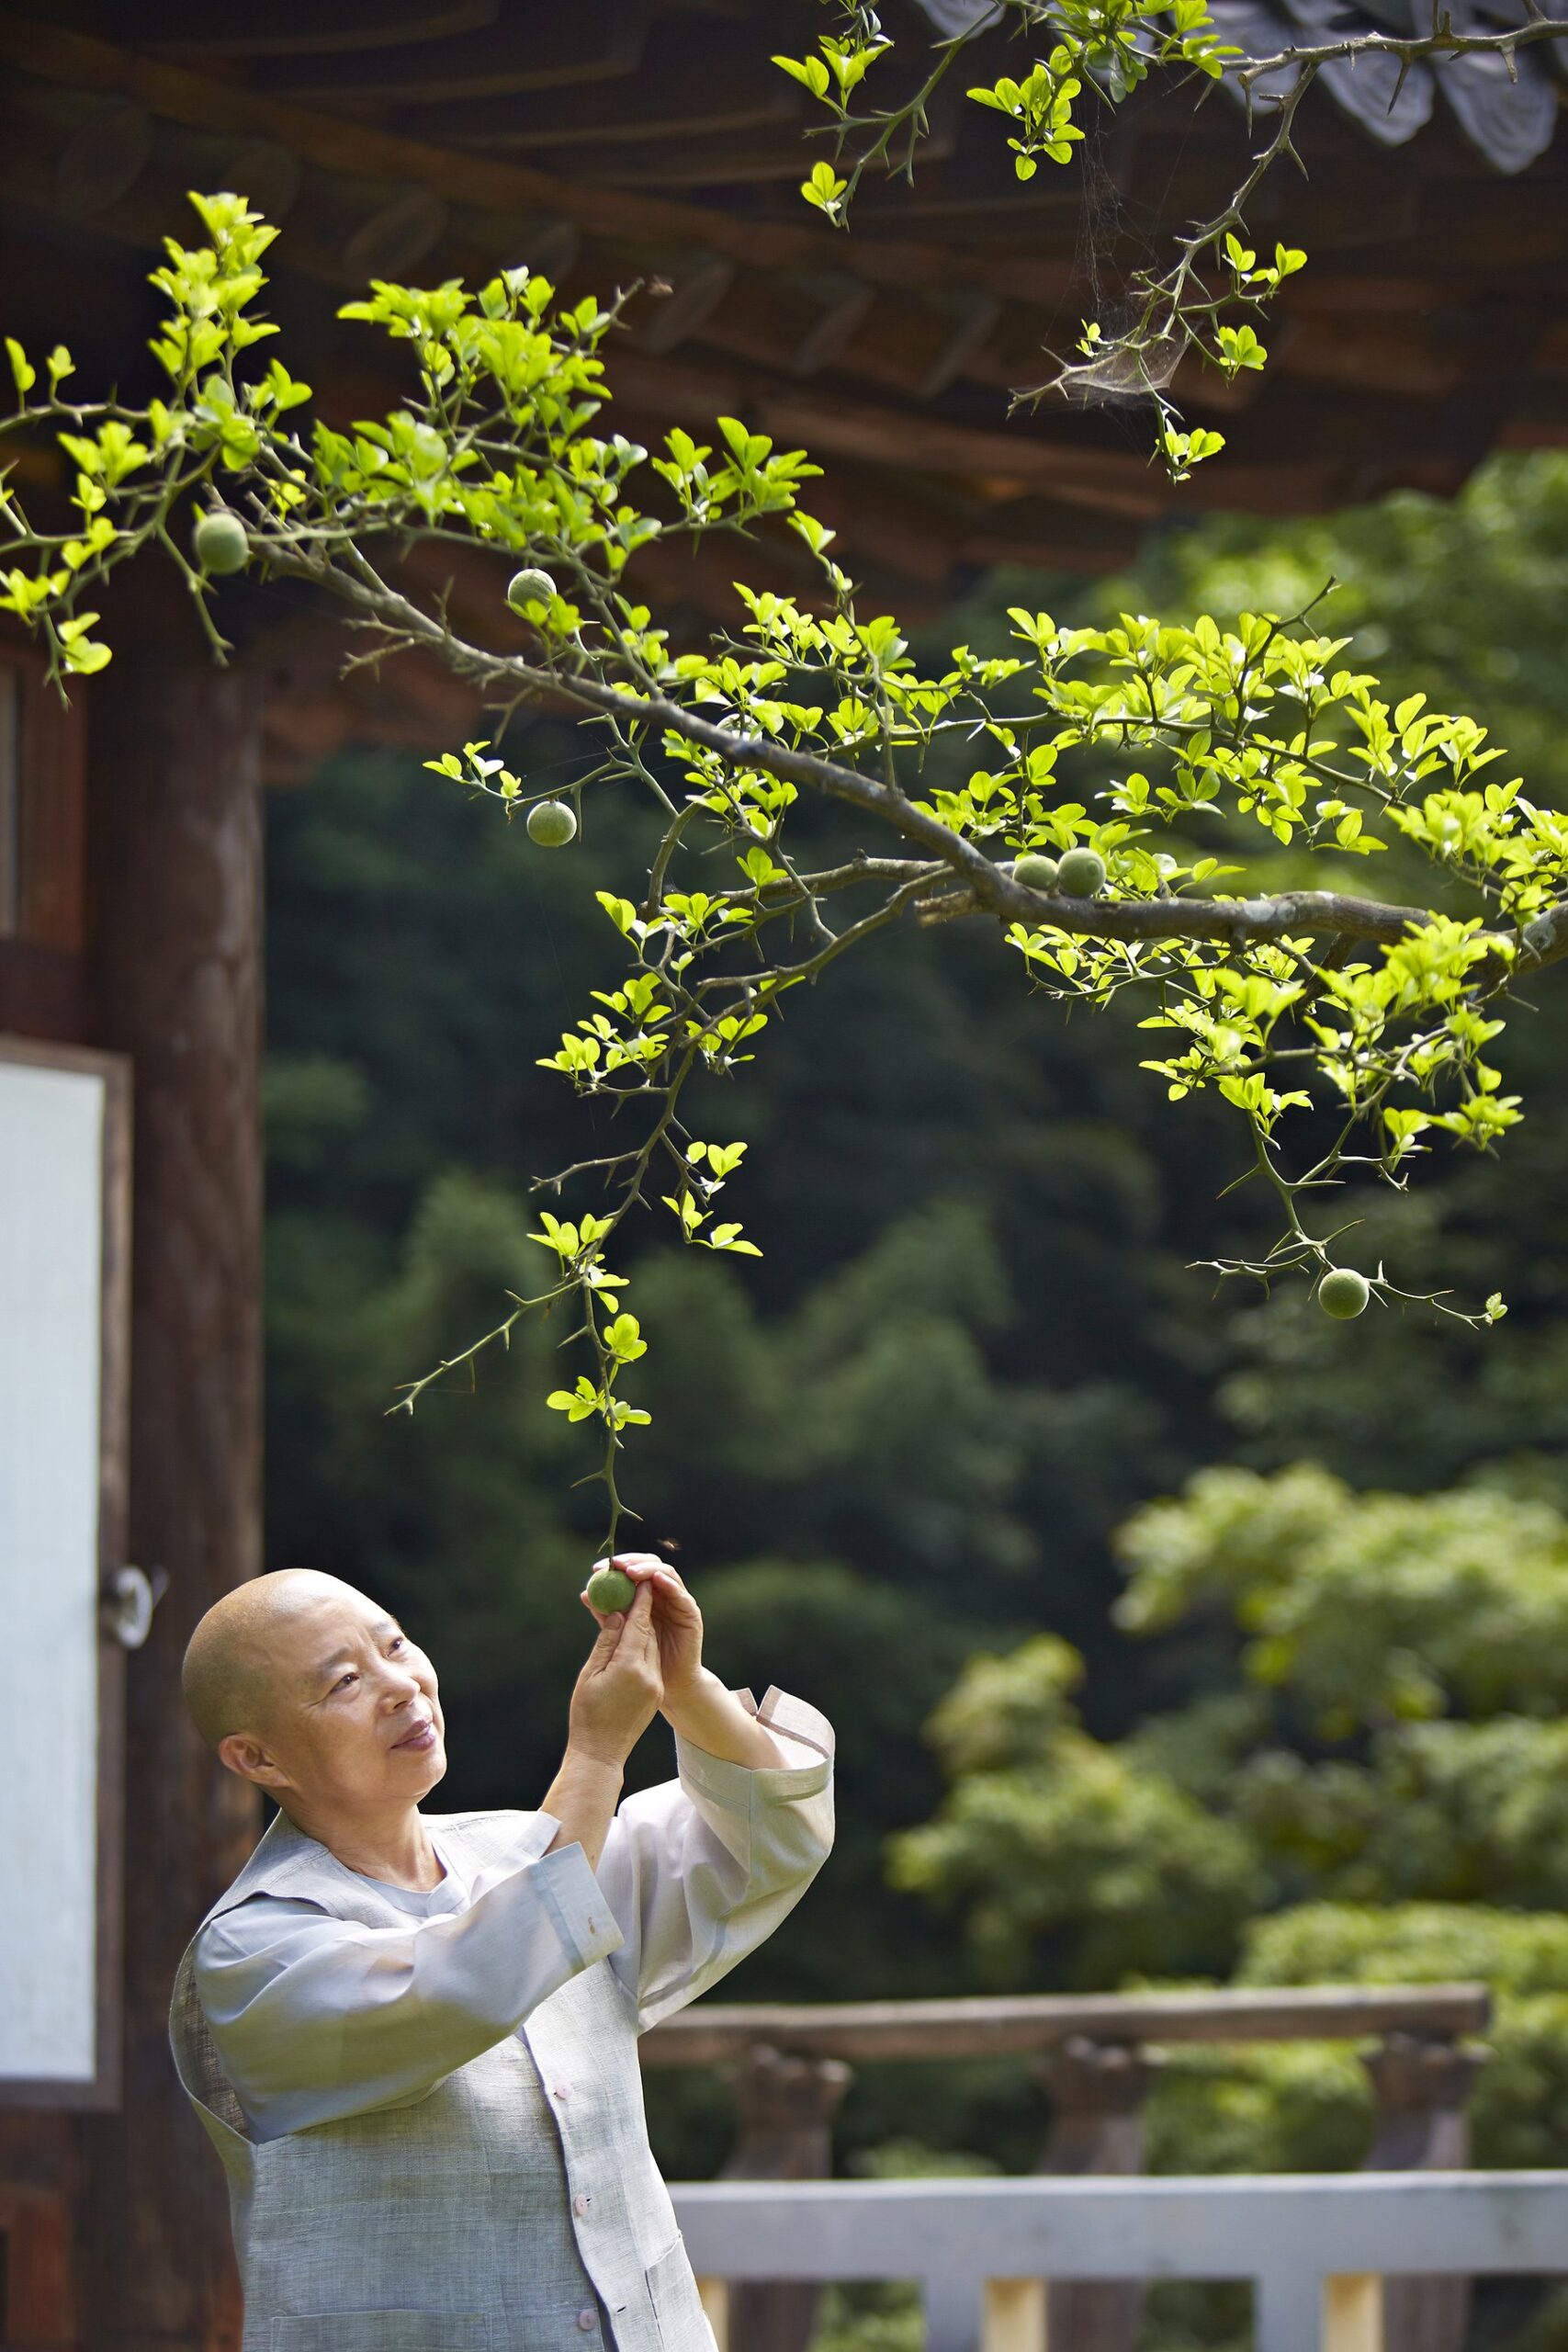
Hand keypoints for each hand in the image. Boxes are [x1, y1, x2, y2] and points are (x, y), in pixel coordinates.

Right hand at [567, 1578, 663, 1768]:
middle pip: (648, 1631)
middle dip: (641, 1609)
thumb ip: (606, 1642)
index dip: (639, 1600)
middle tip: (630, 1589)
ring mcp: (654, 1684)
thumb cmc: (587, 1714)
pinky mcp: (655, 1692)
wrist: (601, 1754)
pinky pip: (651, 1660)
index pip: (639, 1624)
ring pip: (651, 1645)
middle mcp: (649, 1673)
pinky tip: (631, 1637)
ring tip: (628, 1610)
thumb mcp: (591, 1675)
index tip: (637, 1580)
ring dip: (642, 1626)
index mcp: (630, 1667)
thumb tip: (617, 1615)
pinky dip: (642, 1645)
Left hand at [582, 1553, 703, 1708]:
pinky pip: (681, 1594)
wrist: (670, 1686)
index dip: (615, 1567)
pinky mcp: (691, 1613)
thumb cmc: (642, 1663)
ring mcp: (679, 1602)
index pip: (632, 1571)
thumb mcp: (620, 1635)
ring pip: (665, 1573)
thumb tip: (585, 1594)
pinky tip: (655, 1579)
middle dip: (631, 1562)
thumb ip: (607, 1615)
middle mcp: (663, 1594)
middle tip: (615, 1565)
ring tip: (630, 1572)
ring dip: (647, 1569)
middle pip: (649, 1565)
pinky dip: (668, 1584)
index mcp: (646, 1596)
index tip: (596, 1569)